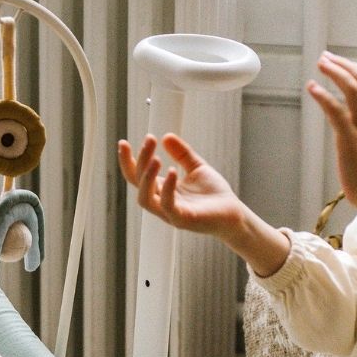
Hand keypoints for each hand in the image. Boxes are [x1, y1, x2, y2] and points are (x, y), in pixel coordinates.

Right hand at [117, 133, 246, 238]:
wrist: (234, 214)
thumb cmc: (214, 195)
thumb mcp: (197, 167)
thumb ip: (181, 154)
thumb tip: (165, 136)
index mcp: (160, 190)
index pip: (136, 176)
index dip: (127, 161)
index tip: (123, 142)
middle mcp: (160, 202)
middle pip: (138, 183)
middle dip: (140, 161)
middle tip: (149, 140)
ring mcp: (169, 213)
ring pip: (145, 199)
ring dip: (147, 178)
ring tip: (156, 159)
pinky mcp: (182, 220)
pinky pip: (167, 205)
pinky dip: (167, 188)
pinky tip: (172, 171)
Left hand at [307, 52, 356, 252]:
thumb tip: (354, 119)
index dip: (354, 67)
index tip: (339, 61)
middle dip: (343, 64)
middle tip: (325, 57)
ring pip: (352, 89)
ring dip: (335, 73)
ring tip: (320, 65)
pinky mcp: (350, 139)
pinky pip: (337, 111)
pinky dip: (324, 96)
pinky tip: (312, 88)